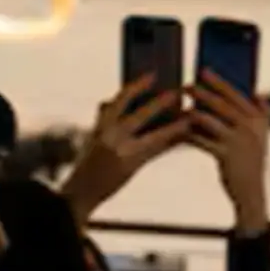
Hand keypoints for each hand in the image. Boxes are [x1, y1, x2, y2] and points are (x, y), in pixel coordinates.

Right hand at [61, 77, 187, 224]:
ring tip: (190, 116)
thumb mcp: (92, 139)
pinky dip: (171, 142)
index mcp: (100, 126)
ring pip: (153, 134)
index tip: (152, 75)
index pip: (118, 100)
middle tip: (178, 93)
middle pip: (139, 114)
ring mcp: (120, 152)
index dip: (136, 86)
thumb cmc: (88, 166)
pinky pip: (156, 150)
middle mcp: (109, 136)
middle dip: (160, 103)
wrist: (79, 195)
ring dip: (174, 125)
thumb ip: (103, 120)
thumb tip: (107, 101)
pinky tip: (185, 136)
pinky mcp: (130, 166)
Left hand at [190, 72, 269, 234]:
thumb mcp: (262, 136)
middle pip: (223, 104)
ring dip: (193, 111)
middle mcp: (251, 128)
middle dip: (203, 92)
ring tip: (181, 106)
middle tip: (187, 84)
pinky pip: (203, 140)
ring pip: (211, 120)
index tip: (203, 70)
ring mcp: (238, 142)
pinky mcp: (225, 156)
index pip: (238, 94)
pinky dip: (190, 133)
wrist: (251, 191)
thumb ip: (264, 113)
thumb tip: (257, 93)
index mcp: (260, 119)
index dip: (219, 82)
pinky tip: (179, 129)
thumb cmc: (251, 161)